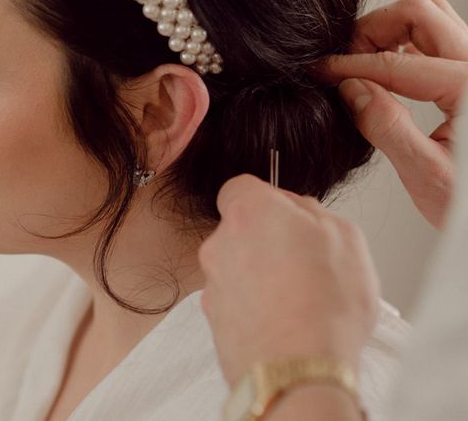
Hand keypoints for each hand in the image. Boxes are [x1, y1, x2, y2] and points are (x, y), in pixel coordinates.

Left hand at [198, 175, 379, 388]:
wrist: (297, 370)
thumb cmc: (324, 303)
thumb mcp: (345, 236)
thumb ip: (313, 211)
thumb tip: (299, 210)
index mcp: (248, 211)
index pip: (240, 187)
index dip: (267, 201)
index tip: (289, 218)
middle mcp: (220, 242)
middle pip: (239, 230)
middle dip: (265, 241)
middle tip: (302, 263)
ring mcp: (212, 281)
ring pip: (236, 267)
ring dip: (259, 277)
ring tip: (297, 301)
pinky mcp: (212, 319)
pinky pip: (234, 301)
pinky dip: (253, 308)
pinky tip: (283, 323)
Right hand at [320, 0, 467, 228]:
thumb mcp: (427, 175)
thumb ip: (386, 126)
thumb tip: (350, 88)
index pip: (396, 64)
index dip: (348, 66)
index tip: (319, 71)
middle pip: (420, 13)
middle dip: (372, 31)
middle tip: (346, 63)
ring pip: (433, 17)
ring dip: (392, 32)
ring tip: (365, 66)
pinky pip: (441, 37)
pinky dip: (408, 44)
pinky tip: (389, 73)